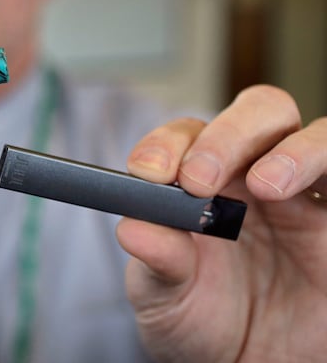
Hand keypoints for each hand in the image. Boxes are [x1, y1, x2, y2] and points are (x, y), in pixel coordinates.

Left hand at [117, 85, 326, 361]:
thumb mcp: (165, 299)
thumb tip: (132, 227)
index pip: (188, 136)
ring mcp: (308, 199)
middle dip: (227, 136)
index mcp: (203, 182)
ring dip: (294, 152)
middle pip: (258, 115)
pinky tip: (312, 201)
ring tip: (266, 187)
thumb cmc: (199, 323)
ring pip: (318, 137)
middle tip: (198, 180)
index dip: (168, 144)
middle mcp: (257, 177)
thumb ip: (155, 262)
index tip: (147, 172)